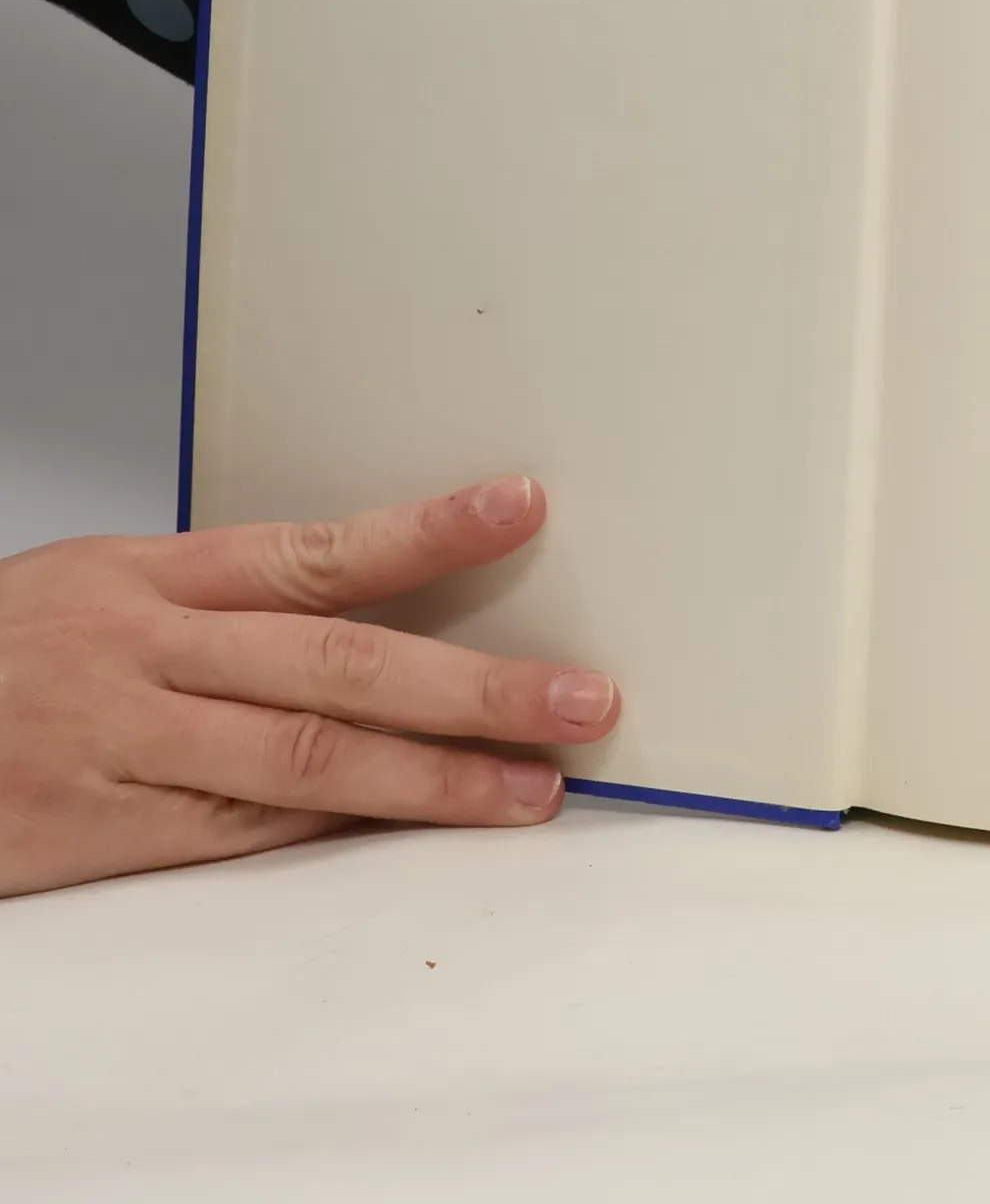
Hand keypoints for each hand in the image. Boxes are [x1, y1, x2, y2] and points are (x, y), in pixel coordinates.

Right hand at [0, 476, 618, 897]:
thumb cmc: (3, 652)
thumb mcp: (105, 588)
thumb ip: (232, 603)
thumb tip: (377, 605)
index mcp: (156, 577)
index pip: (317, 549)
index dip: (428, 530)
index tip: (522, 508)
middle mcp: (147, 653)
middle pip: (336, 664)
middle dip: (472, 687)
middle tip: (578, 698)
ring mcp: (124, 746)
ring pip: (303, 762)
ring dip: (432, 780)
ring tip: (529, 786)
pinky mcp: (99, 833)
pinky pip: (242, 835)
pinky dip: (339, 834)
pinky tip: (416, 831)